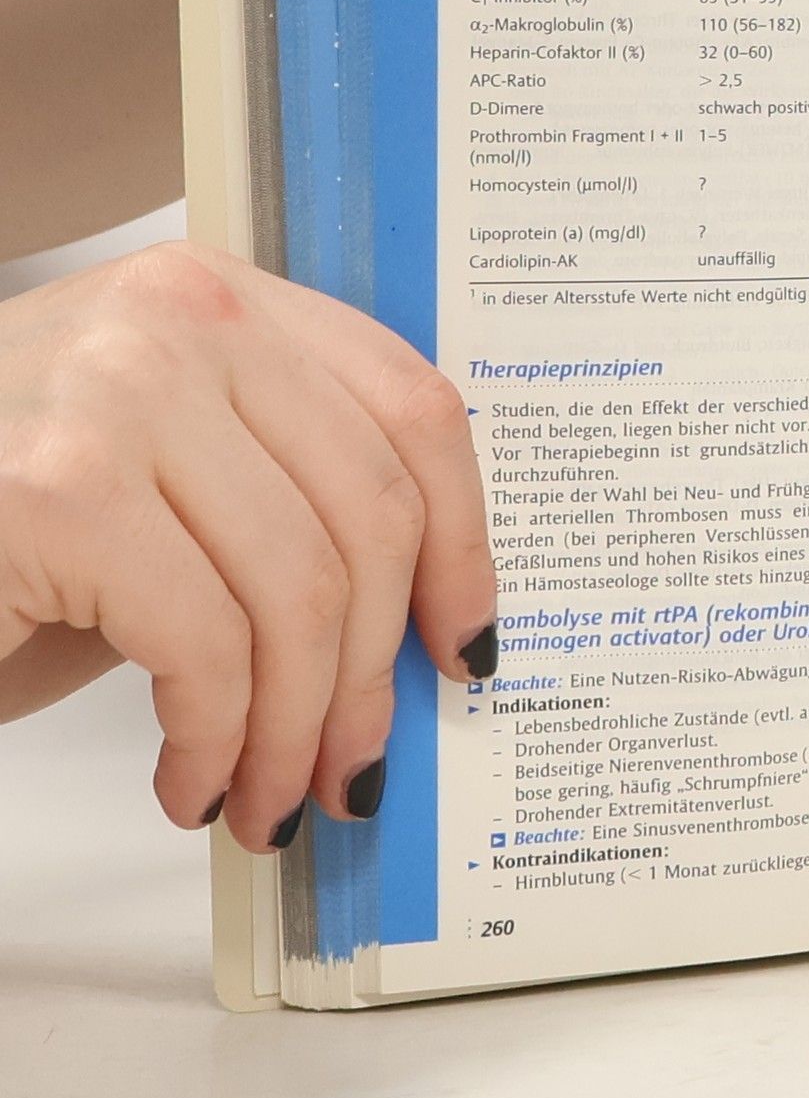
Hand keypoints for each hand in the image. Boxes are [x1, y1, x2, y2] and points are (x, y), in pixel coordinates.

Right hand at [0, 243, 495, 850]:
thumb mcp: (166, 472)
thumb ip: (283, 498)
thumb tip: (418, 628)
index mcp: (226, 299)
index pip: (414, 405)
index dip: (464, 540)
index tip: (465, 642)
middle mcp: (179, 320)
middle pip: (369, 513)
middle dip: (374, 671)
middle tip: (354, 767)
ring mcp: (114, 394)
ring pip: (300, 590)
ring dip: (294, 730)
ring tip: (268, 798)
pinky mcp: (54, 495)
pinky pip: (206, 648)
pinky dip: (215, 741)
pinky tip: (192, 782)